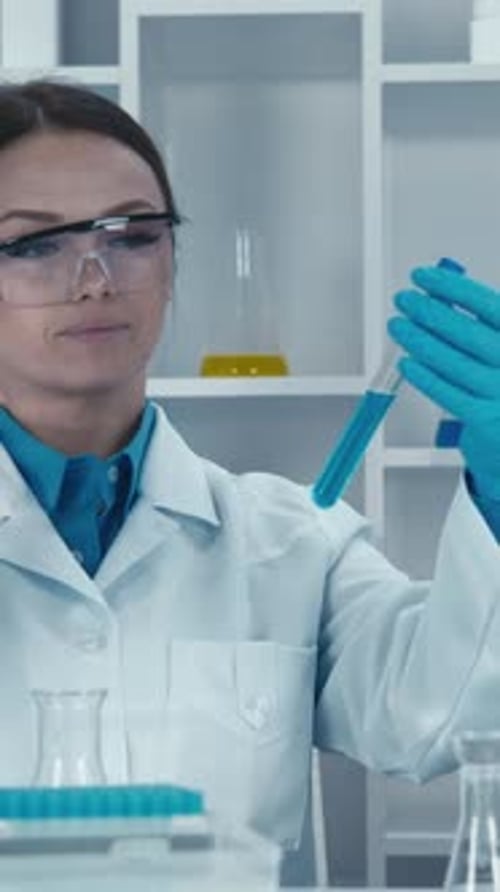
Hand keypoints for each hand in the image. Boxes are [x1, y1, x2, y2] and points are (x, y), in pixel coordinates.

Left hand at [388, 264, 499, 499]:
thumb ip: (477, 321)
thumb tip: (435, 295)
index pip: (486, 304)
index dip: (451, 288)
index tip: (423, 277)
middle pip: (466, 332)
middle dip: (427, 312)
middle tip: (403, 300)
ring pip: (452, 362)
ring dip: (418, 341)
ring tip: (398, 326)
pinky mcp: (486, 420)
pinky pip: (447, 393)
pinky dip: (424, 376)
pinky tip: (407, 362)